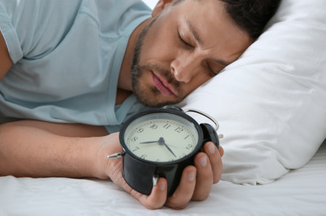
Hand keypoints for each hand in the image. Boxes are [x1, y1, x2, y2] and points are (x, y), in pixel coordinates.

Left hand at [100, 133, 223, 209]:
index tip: (213, 147)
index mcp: (185, 169)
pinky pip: (155, 203)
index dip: (217, 165)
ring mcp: (160, 189)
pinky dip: (160, 194)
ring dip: (191, 184)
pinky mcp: (142, 192)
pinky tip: (161, 180)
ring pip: (182, 200)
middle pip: (203, 190)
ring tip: (190, 167)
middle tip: (202, 154)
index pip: (211, 175)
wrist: (109, 150)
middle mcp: (176, 182)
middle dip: (208, 173)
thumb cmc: (136, 142)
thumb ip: (178, 127)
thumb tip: (196, 123)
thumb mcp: (160, 129)